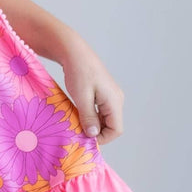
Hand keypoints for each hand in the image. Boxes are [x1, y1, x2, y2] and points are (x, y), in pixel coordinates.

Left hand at [54, 29, 124, 145]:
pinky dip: (91, 116)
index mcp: (115, 101)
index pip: (116, 130)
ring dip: (92, 123)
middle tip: (78, 132)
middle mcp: (116, 99)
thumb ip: (89, 117)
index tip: (85, 139)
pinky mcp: (103, 93)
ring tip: (76, 123)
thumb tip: (93, 135)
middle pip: (111, 125)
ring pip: (105, 118)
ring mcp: (111, 96)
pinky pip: (100, 110)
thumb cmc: (79, 72)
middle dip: (96, 132)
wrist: (74, 52)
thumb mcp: (82, 97)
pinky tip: (78, 114)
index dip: (102, 138)